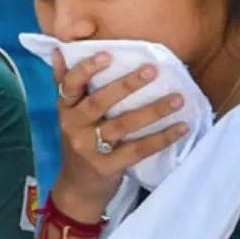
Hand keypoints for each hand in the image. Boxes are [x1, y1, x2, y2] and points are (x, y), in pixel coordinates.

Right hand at [51, 51, 189, 219]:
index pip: (70, 85)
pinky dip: (161, 139)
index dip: (86, 69)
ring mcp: (89, 148)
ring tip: (177, 98)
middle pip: (99, 102)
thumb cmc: (78, 143)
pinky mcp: (107, 167)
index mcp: (65, 110)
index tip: (108, 54)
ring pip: (122, 125)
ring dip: (152, 110)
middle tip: (152, 70)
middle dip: (126, 85)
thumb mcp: (68, 115)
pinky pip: (137, 150)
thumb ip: (66, 84)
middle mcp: (73, 127)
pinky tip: (180, 127)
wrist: (77, 188)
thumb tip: (60, 50)